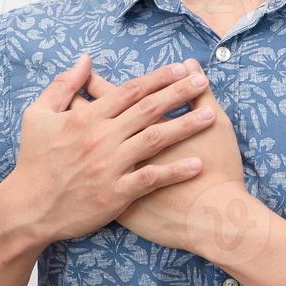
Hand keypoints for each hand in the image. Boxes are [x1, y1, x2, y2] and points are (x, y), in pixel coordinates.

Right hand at [10, 54, 218, 244]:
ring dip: (185, 126)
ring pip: (155, 139)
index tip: (182, 68)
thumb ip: (62, 85)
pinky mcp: (116, 193)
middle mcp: (102, 138)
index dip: (158, 78)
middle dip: (179, 93)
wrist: (28, 208)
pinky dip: (175, 171)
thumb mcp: (37, 115)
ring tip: (212, 116)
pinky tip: (198, 164)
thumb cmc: (33, 160)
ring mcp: (110, 166)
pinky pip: (151, 179)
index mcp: (86, 118)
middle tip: (204, 81)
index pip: (129, 91)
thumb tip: (85, 59)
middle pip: (148, 109)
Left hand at [76, 58, 262, 260]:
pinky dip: (85, 171)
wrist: (212, 218)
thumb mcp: (216, 125)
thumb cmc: (219, 169)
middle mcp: (124, 147)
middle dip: (79, 105)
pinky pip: (95, 181)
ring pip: (86, 151)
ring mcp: (117, 175)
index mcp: (145, 125)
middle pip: (93, 120)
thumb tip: (192, 67)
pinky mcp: (118, 200)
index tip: (87, 76)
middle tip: (66, 98)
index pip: (115, 97)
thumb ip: (200, 95)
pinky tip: (79, 166)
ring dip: (76, 136)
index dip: (98, 84)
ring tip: (66, 124)